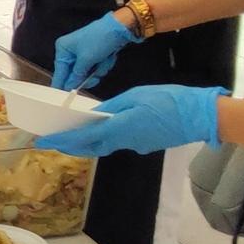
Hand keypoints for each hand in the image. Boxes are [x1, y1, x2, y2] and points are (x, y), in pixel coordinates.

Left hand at [34, 85, 222, 157]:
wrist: (200, 116)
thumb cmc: (169, 100)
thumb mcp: (135, 96)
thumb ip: (113, 106)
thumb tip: (95, 113)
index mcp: (119, 128)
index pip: (83, 138)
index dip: (61, 141)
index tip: (43, 143)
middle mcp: (124, 142)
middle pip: (90, 147)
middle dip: (69, 146)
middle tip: (51, 141)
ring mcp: (135, 146)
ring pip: (103, 147)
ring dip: (85, 144)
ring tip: (69, 136)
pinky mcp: (144, 145)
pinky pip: (117, 144)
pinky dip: (103, 139)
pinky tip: (99, 130)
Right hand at [52, 12, 137, 91]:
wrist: (120, 28)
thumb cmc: (100, 38)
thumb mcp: (86, 60)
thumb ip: (76, 76)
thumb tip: (69, 86)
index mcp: (63, 48)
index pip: (59, 73)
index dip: (63, 85)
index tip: (66, 97)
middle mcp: (70, 50)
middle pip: (74, 74)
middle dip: (87, 76)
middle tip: (95, 78)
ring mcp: (82, 52)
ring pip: (86, 73)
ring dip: (97, 70)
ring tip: (104, 61)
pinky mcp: (93, 54)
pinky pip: (94, 68)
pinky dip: (102, 66)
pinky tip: (107, 57)